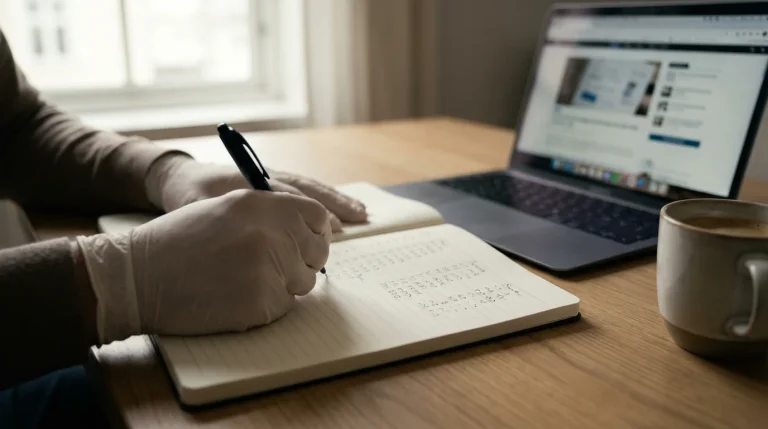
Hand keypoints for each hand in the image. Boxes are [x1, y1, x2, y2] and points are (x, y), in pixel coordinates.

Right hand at [76, 189, 330, 341]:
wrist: (139, 276)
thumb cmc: (179, 241)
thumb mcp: (225, 208)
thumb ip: (270, 213)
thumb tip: (311, 231)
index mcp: (262, 203)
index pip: (318, 215)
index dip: (316, 231)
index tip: (308, 242)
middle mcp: (271, 232)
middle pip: (317, 252)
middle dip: (303, 261)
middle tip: (277, 267)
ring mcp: (269, 269)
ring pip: (303, 282)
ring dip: (284, 284)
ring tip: (245, 279)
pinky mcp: (262, 303)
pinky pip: (284, 307)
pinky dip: (267, 305)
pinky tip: (235, 297)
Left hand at [146, 155, 366, 230]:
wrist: (179, 177)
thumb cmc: (189, 195)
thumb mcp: (200, 205)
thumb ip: (224, 215)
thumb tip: (253, 233)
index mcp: (252, 181)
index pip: (289, 194)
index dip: (312, 210)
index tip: (334, 225)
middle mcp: (268, 178)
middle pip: (308, 188)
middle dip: (335, 203)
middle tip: (360, 216)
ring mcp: (273, 181)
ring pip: (311, 189)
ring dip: (336, 201)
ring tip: (360, 212)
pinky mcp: (274, 188)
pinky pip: (305, 193)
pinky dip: (325, 202)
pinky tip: (341, 213)